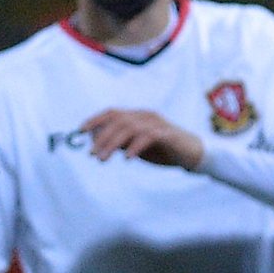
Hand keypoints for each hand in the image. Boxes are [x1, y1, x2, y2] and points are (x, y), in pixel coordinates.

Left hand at [81, 109, 203, 170]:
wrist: (193, 155)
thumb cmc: (164, 150)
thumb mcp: (138, 146)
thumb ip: (121, 142)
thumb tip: (98, 143)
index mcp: (138, 116)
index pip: (112, 112)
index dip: (95, 120)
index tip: (80, 131)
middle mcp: (146, 116)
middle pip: (118, 121)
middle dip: (101, 137)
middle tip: (91, 155)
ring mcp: (157, 123)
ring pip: (129, 128)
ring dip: (112, 144)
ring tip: (103, 159)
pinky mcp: (167, 134)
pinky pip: (147, 137)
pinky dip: (135, 147)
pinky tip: (128, 159)